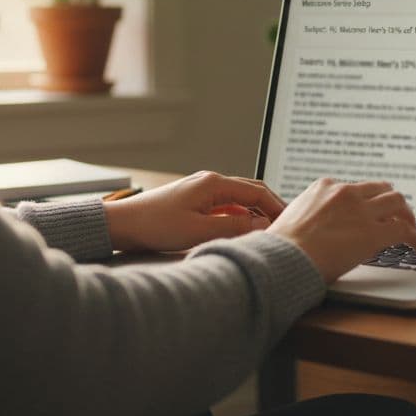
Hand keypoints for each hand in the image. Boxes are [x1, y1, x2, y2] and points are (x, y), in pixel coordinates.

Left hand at [103, 171, 285, 252]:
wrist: (123, 224)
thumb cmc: (155, 225)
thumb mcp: (199, 231)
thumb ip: (234, 227)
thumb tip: (262, 225)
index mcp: (214, 184)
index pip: (257, 192)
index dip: (277, 207)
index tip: (292, 222)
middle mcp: (210, 182)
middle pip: (250, 192)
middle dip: (270, 208)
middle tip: (287, 227)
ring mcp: (201, 190)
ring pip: (238, 201)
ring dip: (254, 215)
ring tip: (268, 233)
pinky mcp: (193, 202)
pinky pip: (224, 207)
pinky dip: (238, 218)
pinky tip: (242, 232)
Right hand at [267, 178, 415, 282]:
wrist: (282, 258)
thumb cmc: (280, 247)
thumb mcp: (292, 219)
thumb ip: (310, 216)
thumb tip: (312, 229)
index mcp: (324, 187)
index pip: (356, 188)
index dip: (367, 201)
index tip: (370, 212)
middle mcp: (345, 193)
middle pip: (381, 189)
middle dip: (392, 202)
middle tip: (397, 216)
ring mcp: (360, 210)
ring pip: (398, 202)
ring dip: (406, 215)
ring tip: (410, 228)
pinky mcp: (373, 232)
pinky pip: (403, 230)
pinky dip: (413, 237)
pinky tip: (415, 246)